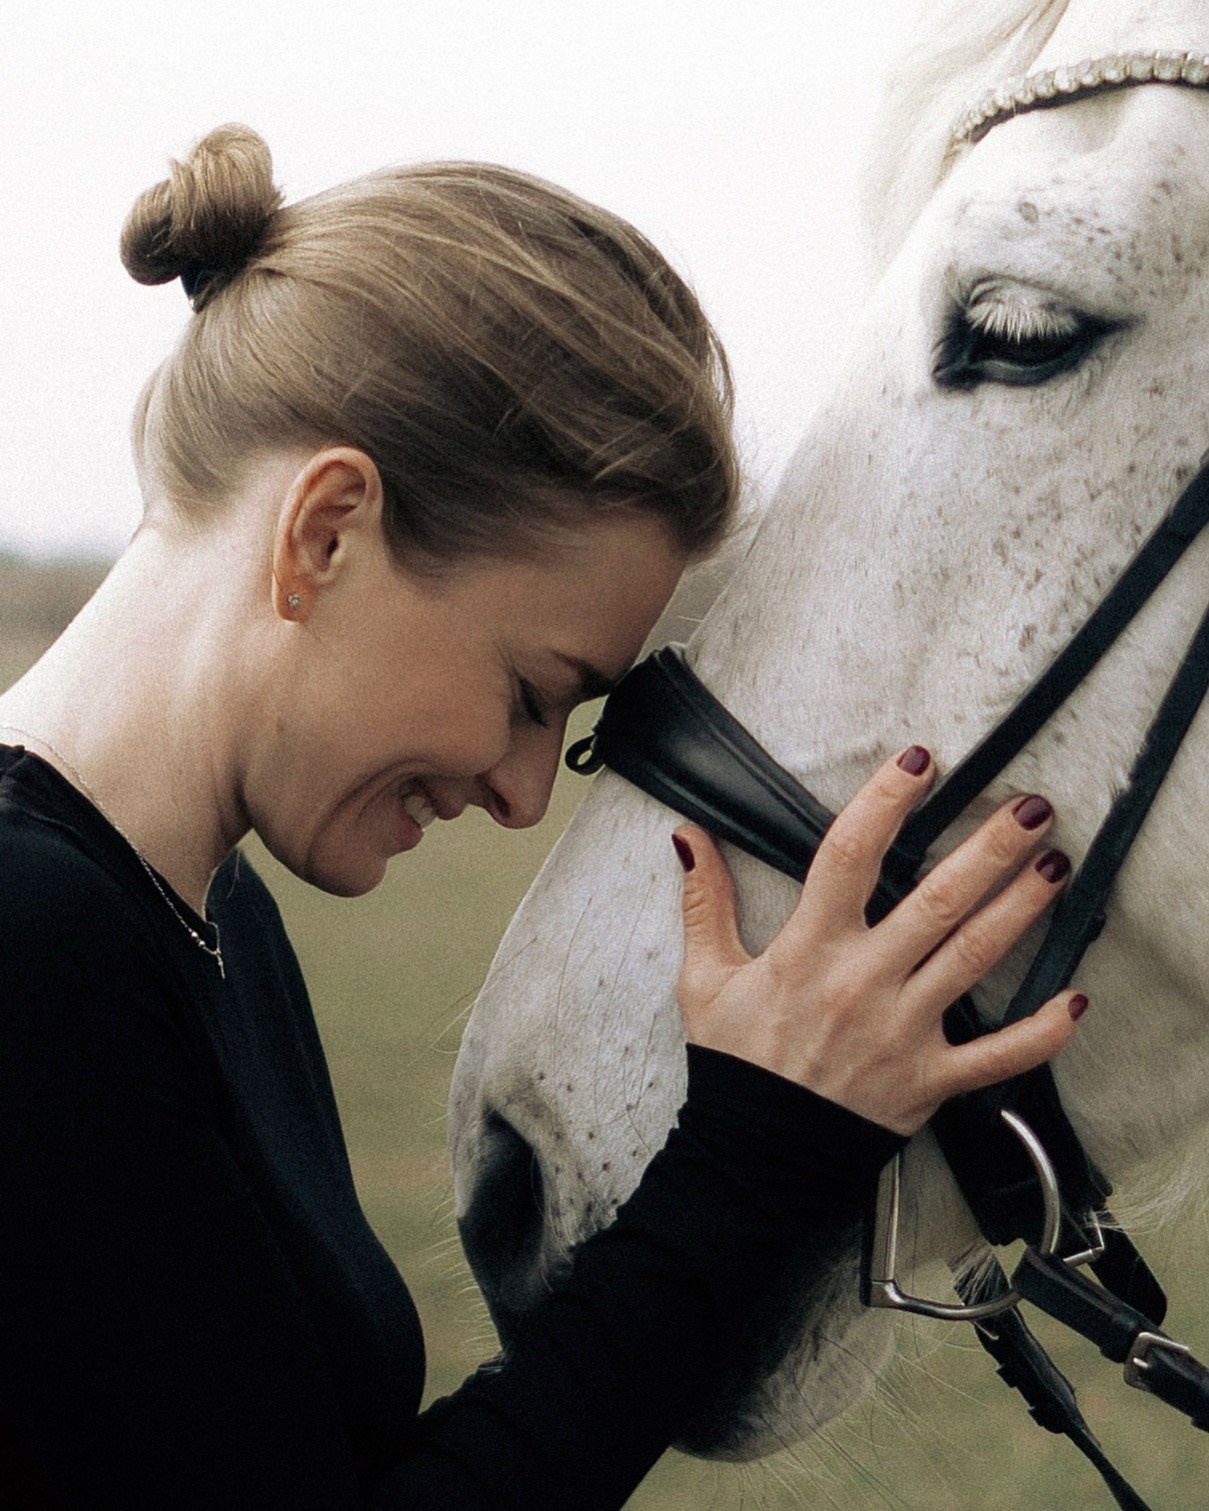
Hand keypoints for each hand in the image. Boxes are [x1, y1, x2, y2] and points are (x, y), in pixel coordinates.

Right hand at [673, 747, 1084, 1135]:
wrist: (755, 1155)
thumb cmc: (737, 1062)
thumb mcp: (706, 978)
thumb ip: (705, 903)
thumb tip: (689, 838)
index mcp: (809, 949)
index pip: (849, 855)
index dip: (885, 801)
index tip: (919, 760)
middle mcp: (863, 981)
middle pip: (935, 900)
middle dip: (988, 849)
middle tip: (1032, 809)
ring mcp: (903, 1030)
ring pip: (972, 958)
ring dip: (1020, 909)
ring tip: (1054, 865)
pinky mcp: (930, 1078)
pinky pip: (995, 1056)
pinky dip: (1039, 1032)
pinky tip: (1075, 1000)